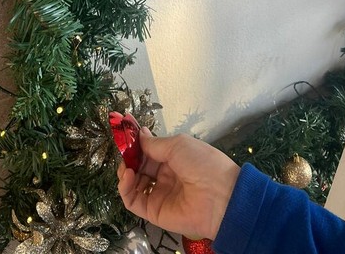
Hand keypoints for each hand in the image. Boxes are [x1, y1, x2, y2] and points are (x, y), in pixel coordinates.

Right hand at [117, 130, 239, 240]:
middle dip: (129, 158)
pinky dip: (125, 188)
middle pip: (139, 166)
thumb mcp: (178, 145)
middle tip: (123, 151)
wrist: (221, 197)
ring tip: (126, 166)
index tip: (123, 134)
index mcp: (173, 159)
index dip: (136, 144)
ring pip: (133, 184)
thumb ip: (154, 143)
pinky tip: (128, 176)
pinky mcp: (153, 211)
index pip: (148, 151)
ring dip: (125, 173)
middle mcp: (164, 176)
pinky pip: (133, 201)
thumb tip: (138, 134)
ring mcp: (158, 194)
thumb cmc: (202, 163)